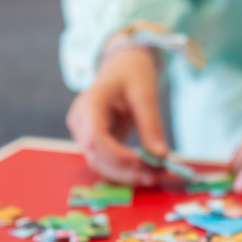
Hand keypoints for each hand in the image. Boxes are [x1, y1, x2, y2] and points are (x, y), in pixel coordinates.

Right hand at [66, 47, 167, 185]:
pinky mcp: (94, 141)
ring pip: (100, 164)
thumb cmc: (131, 73)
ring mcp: (84, 133)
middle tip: (156, 176)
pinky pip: (106, 162)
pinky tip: (146, 172)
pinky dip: (125, 170)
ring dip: (126, 175)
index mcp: (89, 104)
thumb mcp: (145, 93)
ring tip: (155, 175)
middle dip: (126, 171)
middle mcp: (80, 122)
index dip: (119, 157)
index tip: (145, 164)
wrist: (122, 65)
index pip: (96, 139)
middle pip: (96, 157)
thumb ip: (151, 125)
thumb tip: (161, 156)